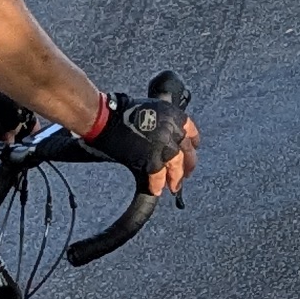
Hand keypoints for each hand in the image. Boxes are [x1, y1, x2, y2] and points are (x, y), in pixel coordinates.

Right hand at [84, 80, 198, 195]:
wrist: (106, 119)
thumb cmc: (121, 112)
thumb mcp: (151, 109)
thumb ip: (163, 122)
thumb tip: (166, 136)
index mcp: (173, 115)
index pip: (191, 131)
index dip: (193, 142)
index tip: (193, 149)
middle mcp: (171, 130)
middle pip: (187, 152)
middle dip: (187, 165)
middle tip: (186, 174)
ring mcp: (163, 145)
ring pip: (176, 166)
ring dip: (176, 178)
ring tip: (174, 186)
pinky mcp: (151, 159)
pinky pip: (159, 175)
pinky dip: (158, 184)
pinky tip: (157, 189)